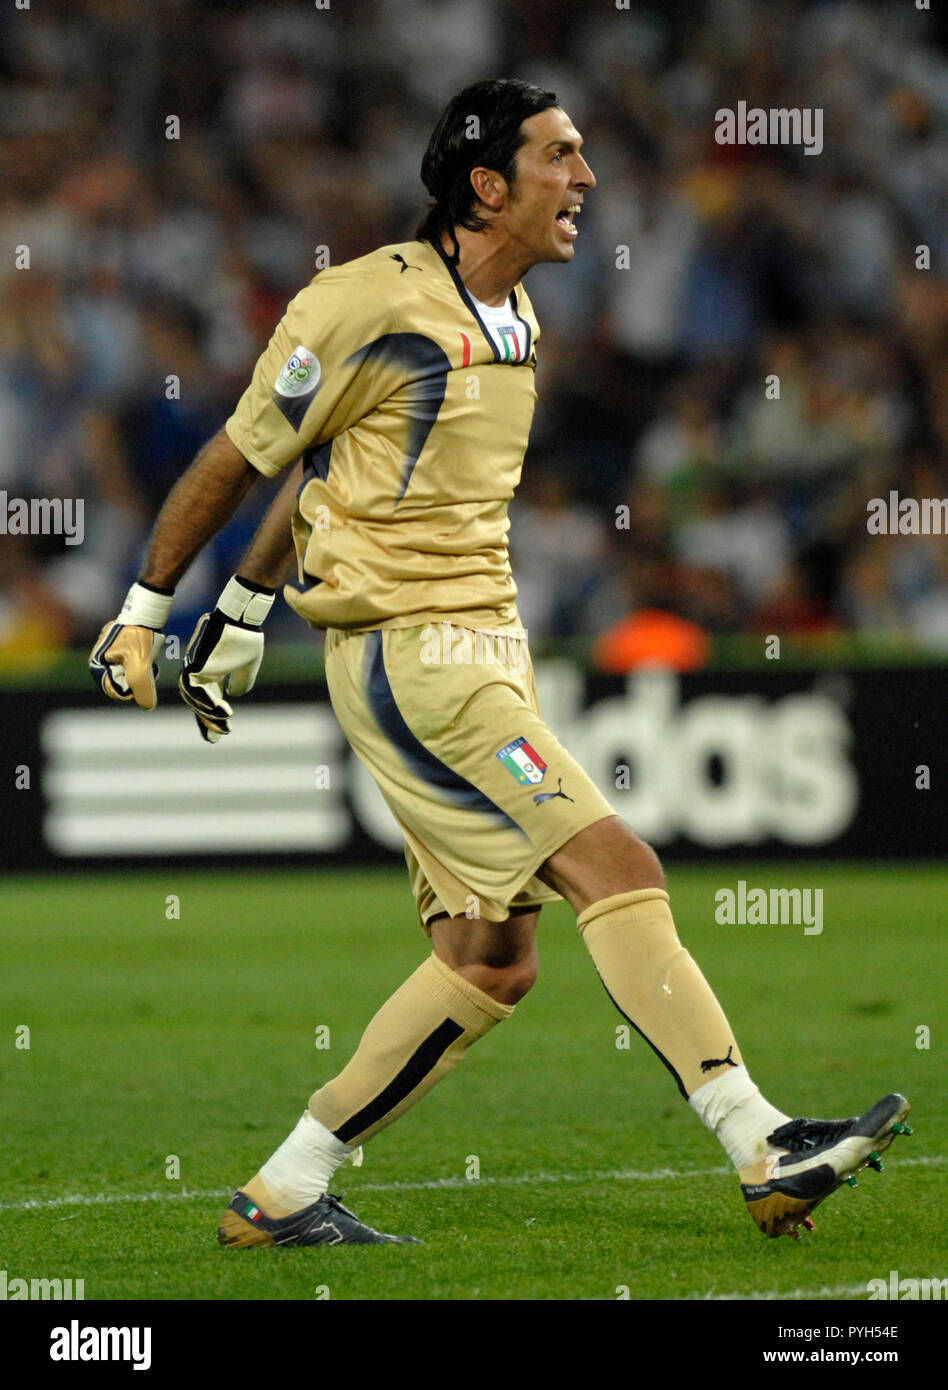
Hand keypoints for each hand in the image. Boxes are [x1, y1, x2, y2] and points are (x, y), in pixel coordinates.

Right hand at [89, 583, 172, 709]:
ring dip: (140, 671)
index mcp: (96, 664)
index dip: (132, 688)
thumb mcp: (140, 664)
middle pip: (122, 682)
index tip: (143, 674)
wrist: (146, 612)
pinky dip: (142, 663)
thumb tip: (147, 706)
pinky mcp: (120, 648)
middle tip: (147, 664)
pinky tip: (148, 654)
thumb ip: (141, 687)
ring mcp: (109, 653)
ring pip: (128, 674)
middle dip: (136, 678)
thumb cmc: (139, 636)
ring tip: (147, 658)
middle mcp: (99, 660)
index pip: (115, 690)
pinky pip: (132, 664)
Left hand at [178, 576, 273, 742]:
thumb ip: (241, 680)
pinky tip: (218, 710)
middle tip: (216, 736)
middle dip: (207, 720)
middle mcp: (201, 671)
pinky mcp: (195, 663)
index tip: (219, 733)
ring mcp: (195, 667)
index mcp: (212, 672)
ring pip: (194, 697)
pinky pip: (194, 687)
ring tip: (222, 723)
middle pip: (199, 701)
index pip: (210, 698)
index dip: (213, 716)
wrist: (241, 618)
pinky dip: (204, 700)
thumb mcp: (247, 664)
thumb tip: (235, 695)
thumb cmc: (245, 637)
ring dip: (207, 713)